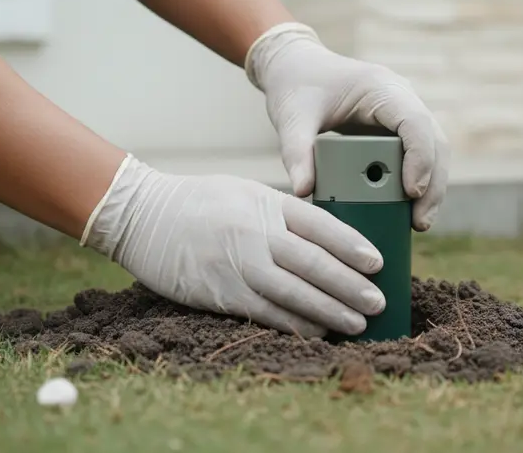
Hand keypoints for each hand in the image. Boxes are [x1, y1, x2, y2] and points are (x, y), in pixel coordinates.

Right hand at [80, 154, 387, 336]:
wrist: (143, 216)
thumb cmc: (198, 201)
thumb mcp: (244, 190)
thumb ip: (281, 212)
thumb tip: (324, 235)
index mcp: (266, 204)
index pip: (320, 225)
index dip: (352, 245)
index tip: (377, 262)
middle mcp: (256, 233)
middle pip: (314, 263)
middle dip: (350, 285)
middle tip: (379, 300)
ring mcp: (238, 265)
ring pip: (295, 293)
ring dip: (331, 311)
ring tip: (359, 322)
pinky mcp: (221, 293)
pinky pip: (267, 313)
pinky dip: (297, 325)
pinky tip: (319, 331)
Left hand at [245, 23, 449, 230]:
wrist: (297, 68)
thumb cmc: (296, 86)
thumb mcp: (291, 118)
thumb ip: (296, 152)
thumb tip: (303, 191)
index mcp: (381, 88)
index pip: (415, 122)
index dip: (420, 157)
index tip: (411, 192)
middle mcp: (401, 99)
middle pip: (434, 142)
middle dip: (433, 183)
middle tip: (419, 222)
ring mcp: (402, 114)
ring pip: (433, 151)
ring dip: (431, 188)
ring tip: (418, 224)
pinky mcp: (396, 131)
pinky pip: (417, 157)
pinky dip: (417, 183)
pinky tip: (408, 212)